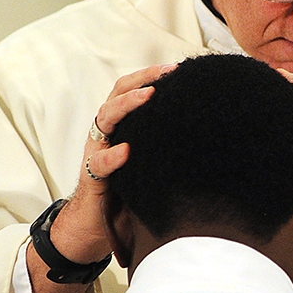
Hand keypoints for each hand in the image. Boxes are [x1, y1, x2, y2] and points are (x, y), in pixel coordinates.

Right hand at [48, 64, 174, 264]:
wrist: (97, 223)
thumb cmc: (127, 186)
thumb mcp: (147, 157)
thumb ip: (160, 140)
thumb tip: (200, 126)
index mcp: (118, 125)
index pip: (129, 89)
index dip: (150, 75)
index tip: (177, 69)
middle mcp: (105, 133)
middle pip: (116, 95)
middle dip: (141, 81)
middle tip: (166, 75)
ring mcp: (96, 152)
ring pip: (104, 119)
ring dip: (126, 105)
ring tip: (148, 97)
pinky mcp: (92, 178)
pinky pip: (99, 164)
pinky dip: (112, 156)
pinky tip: (126, 152)